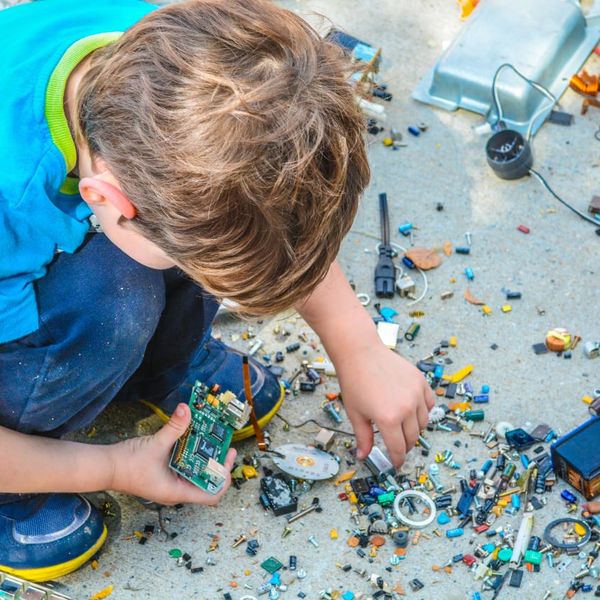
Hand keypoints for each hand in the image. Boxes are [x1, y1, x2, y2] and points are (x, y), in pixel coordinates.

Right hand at [109, 403, 235, 504]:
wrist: (106, 467)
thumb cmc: (128, 464)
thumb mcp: (156, 444)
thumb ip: (174, 427)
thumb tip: (186, 409)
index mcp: (177, 492)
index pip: (211, 495)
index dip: (223, 479)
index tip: (227, 460)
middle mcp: (176, 491)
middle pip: (207, 483)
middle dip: (218, 466)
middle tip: (226, 447)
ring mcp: (170, 484)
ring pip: (196, 475)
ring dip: (206, 461)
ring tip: (214, 442)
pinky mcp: (165, 476)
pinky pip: (185, 469)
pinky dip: (193, 457)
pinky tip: (195, 442)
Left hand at [337, 344, 433, 466]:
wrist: (360, 353)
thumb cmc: (355, 381)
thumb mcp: (355, 413)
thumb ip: (363, 437)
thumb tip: (363, 456)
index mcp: (388, 419)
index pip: (399, 448)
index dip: (398, 460)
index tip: (396, 464)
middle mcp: (406, 408)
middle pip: (412, 437)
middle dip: (405, 446)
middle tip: (397, 446)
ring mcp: (416, 393)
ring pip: (423, 422)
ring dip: (414, 429)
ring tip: (402, 426)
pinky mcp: (420, 381)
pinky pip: (429, 403)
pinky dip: (423, 410)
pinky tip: (412, 410)